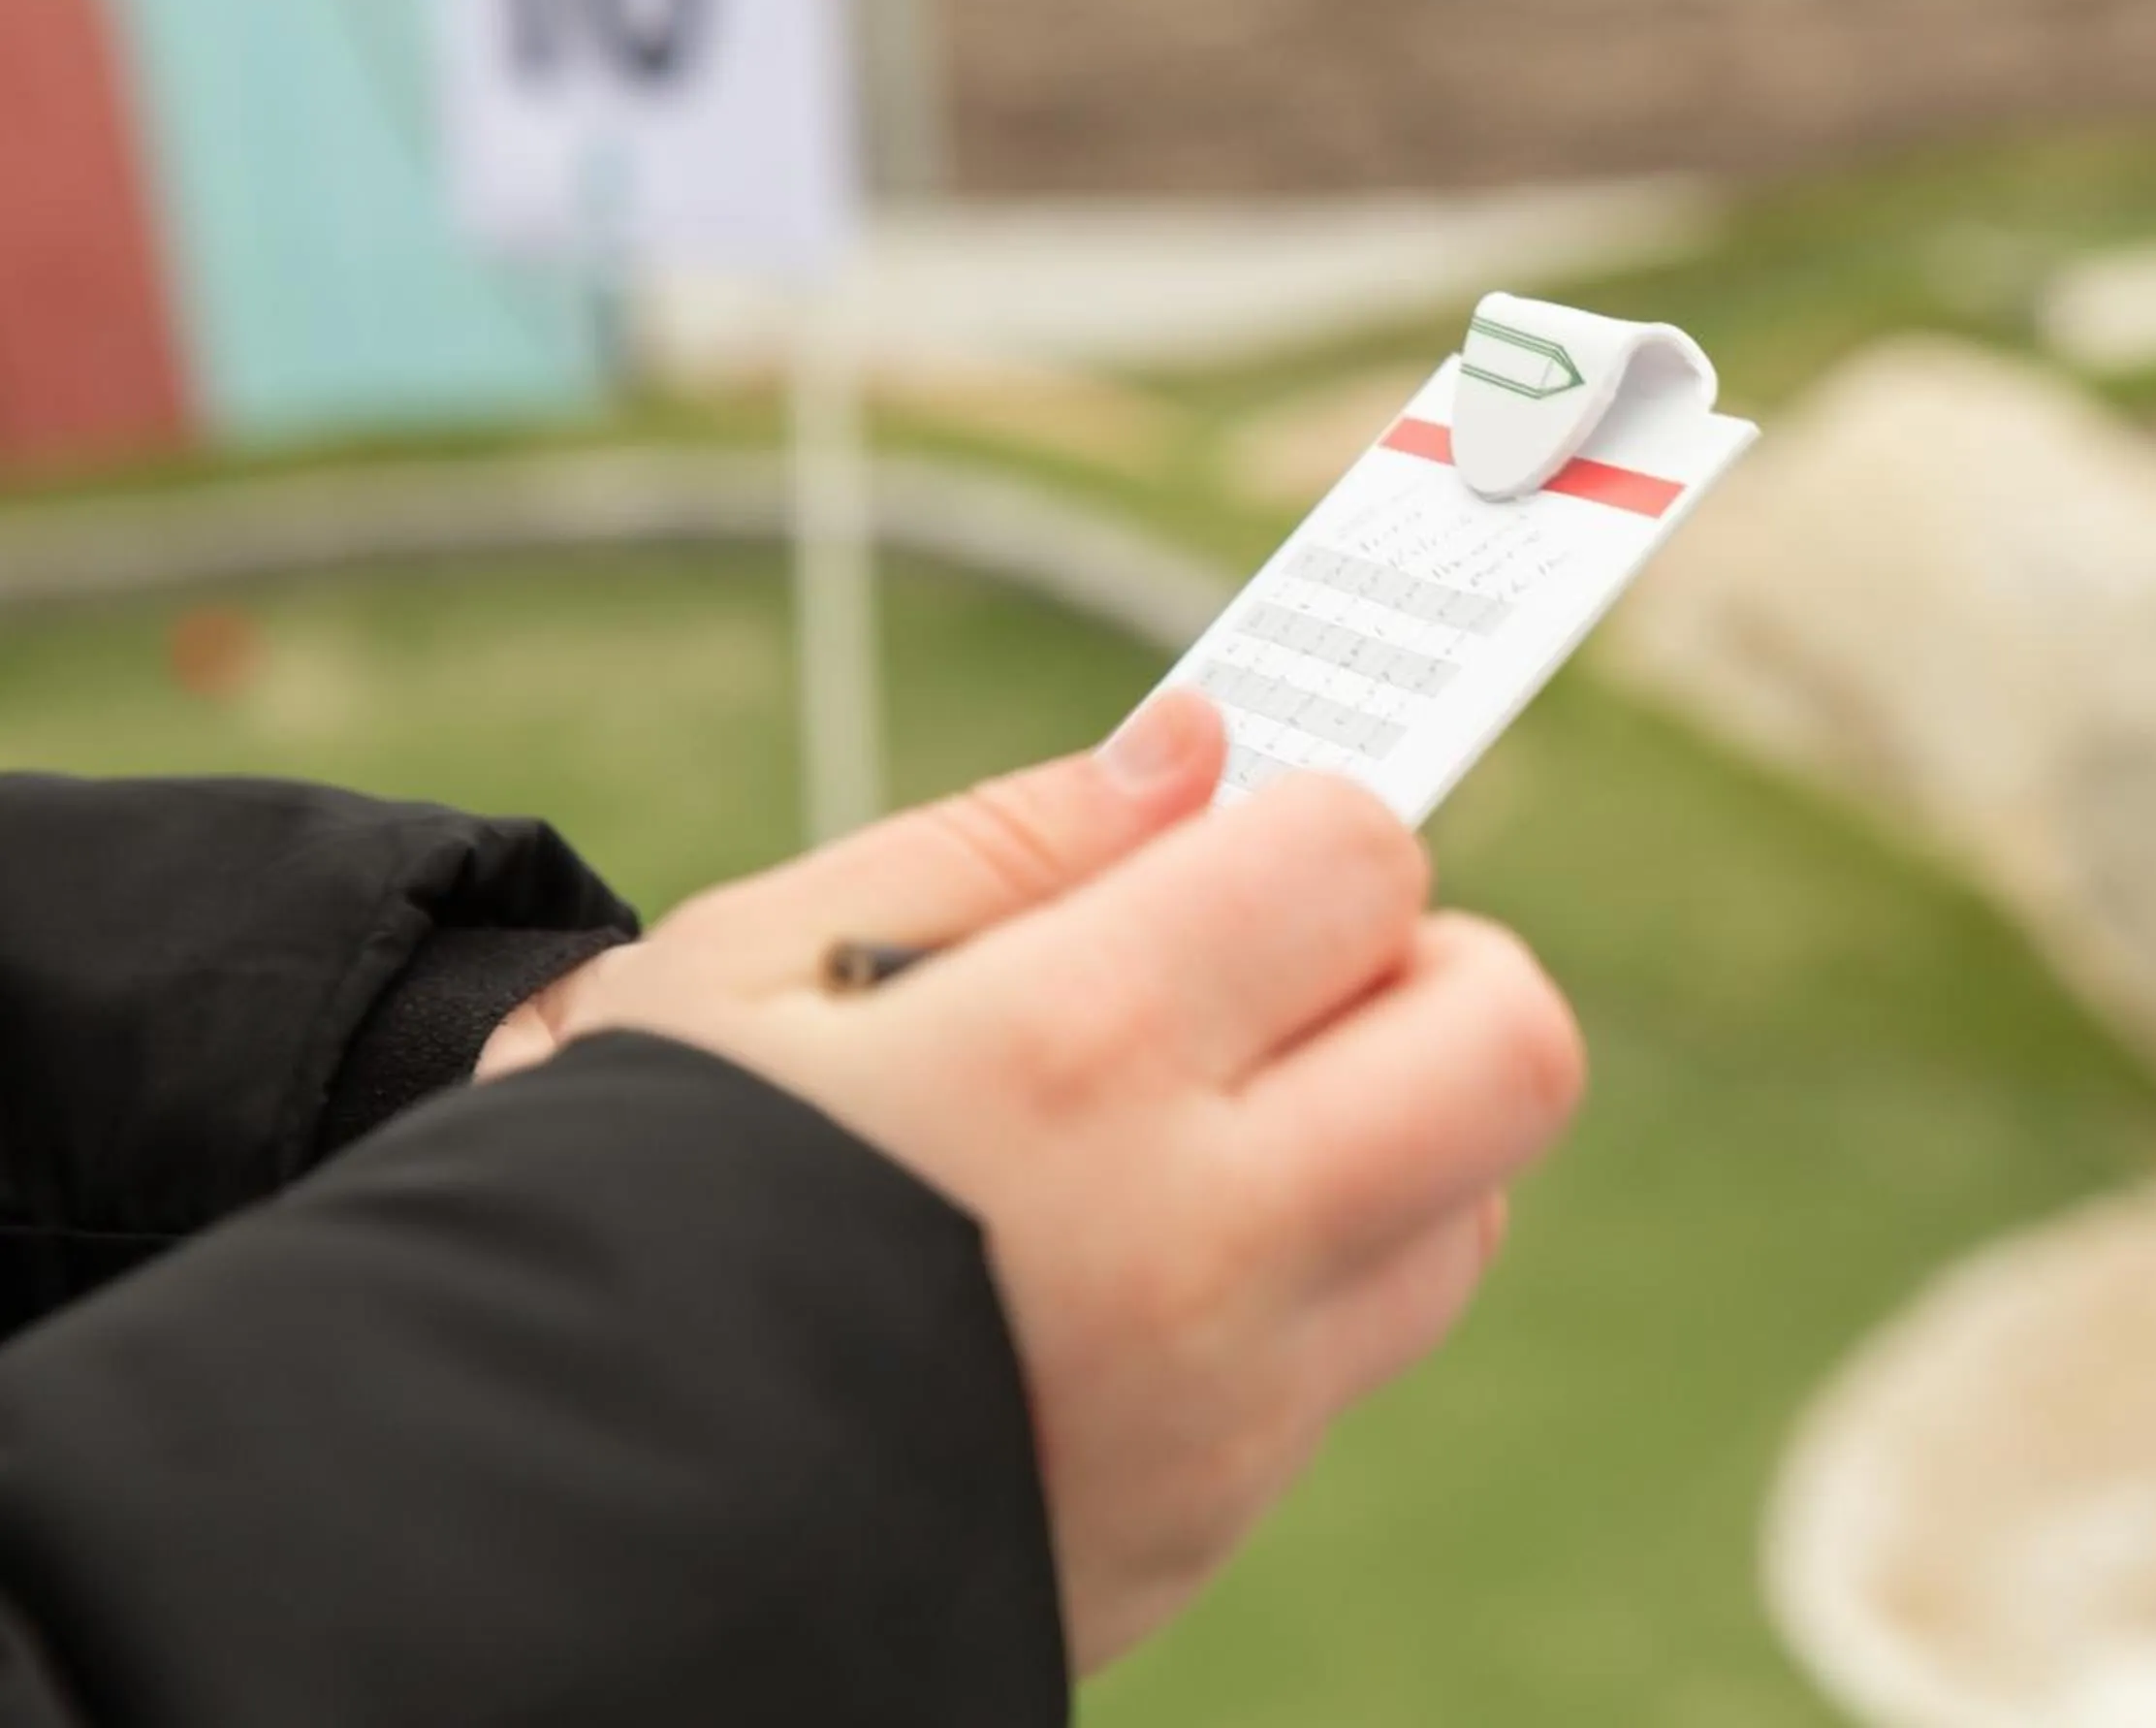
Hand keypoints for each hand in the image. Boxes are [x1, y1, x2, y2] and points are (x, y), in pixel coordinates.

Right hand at [486, 691, 1584, 1671]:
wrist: (530, 1522)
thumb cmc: (616, 1198)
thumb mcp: (750, 966)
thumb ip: (1008, 841)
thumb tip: (1200, 750)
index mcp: (1064, 1059)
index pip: (1360, 861)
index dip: (1307, 824)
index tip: (1233, 848)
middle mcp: (1192, 1242)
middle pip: (1510, 1046)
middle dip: (1435, 967)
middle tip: (1291, 971)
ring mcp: (1224, 1409)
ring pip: (1467, 1211)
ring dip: (1391, 1126)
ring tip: (1197, 1117)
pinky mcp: (1209, 1521)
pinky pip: (1351, 1351)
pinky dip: (1303, 1270)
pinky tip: (1125, 1255)